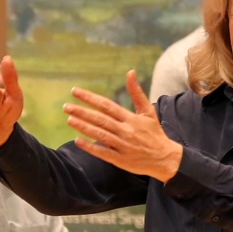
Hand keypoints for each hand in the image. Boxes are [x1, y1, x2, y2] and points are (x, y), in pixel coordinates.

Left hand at [65, 70, 182, 181]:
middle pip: (100, 119)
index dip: (90, 98)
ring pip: (100, 135)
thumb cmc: (155, 133)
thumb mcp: (148, 111)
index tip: (75, 92)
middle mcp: (126, 131)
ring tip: (70, 119)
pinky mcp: (121, 160)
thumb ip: (137, 92)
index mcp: (131, 118)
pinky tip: (78, 141)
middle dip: (82, 112)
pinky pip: (103, 153)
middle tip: (66, 106)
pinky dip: (91, 147)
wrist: (166, 158)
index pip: (107, 105)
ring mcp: (123, 146)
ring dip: (84, 127)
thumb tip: (130, 72)